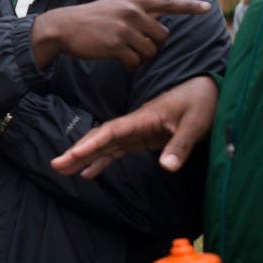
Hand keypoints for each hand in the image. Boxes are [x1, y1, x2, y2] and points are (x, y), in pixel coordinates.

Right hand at [31, 0, 209, 69]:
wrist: (64, 27)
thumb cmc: (90, 19)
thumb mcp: (114, 6)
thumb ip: (135, 12)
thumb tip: (156, 27)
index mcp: (133, 1)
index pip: (168, 3)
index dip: (189, 6)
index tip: (208, 8)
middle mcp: (132, 13)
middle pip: (162, 36)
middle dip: (154, 46)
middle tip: (138, 49)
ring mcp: (124, 29)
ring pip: (150, 51)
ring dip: (141, 58)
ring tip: (126, 54)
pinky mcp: (116, 44)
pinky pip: (135, 62)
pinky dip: (130, 66)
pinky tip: (120, 62)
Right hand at [51, 75, 216, 177]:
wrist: (206, 90)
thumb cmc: (201, 102)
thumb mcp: (196, 124)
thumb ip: (180, 145)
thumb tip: (167, 167)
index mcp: (143, 118)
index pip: (111, 131)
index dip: (92, 143)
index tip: (74, 154)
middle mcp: (134, 125)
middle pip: (100, 137)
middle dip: (78, 151)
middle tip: (57, 165)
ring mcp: (137, 132)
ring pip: (105, 145)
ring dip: (85, 157)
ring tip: (64, 170)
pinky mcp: (142, 139)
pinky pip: (117, 150)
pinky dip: (102, 160)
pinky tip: (89, 172)